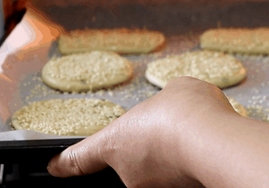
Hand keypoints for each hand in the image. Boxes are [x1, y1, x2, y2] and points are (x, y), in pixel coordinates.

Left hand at [47, 76, 235, 187]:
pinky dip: (196, 162)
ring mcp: (157, 187)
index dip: (66, 163)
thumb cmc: (184, 113)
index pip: (81, 157)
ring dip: (178, 153)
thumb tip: (178, 105)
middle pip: (134, 160)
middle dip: (153, 146)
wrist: (212, 140)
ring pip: (165, 168)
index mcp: (115, 143)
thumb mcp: (174, 90)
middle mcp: (130, 173)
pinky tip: (211, 147)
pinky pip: (186, 173)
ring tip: (199, 135)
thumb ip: (168, 101)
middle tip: (174, 128)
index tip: (55, 168)